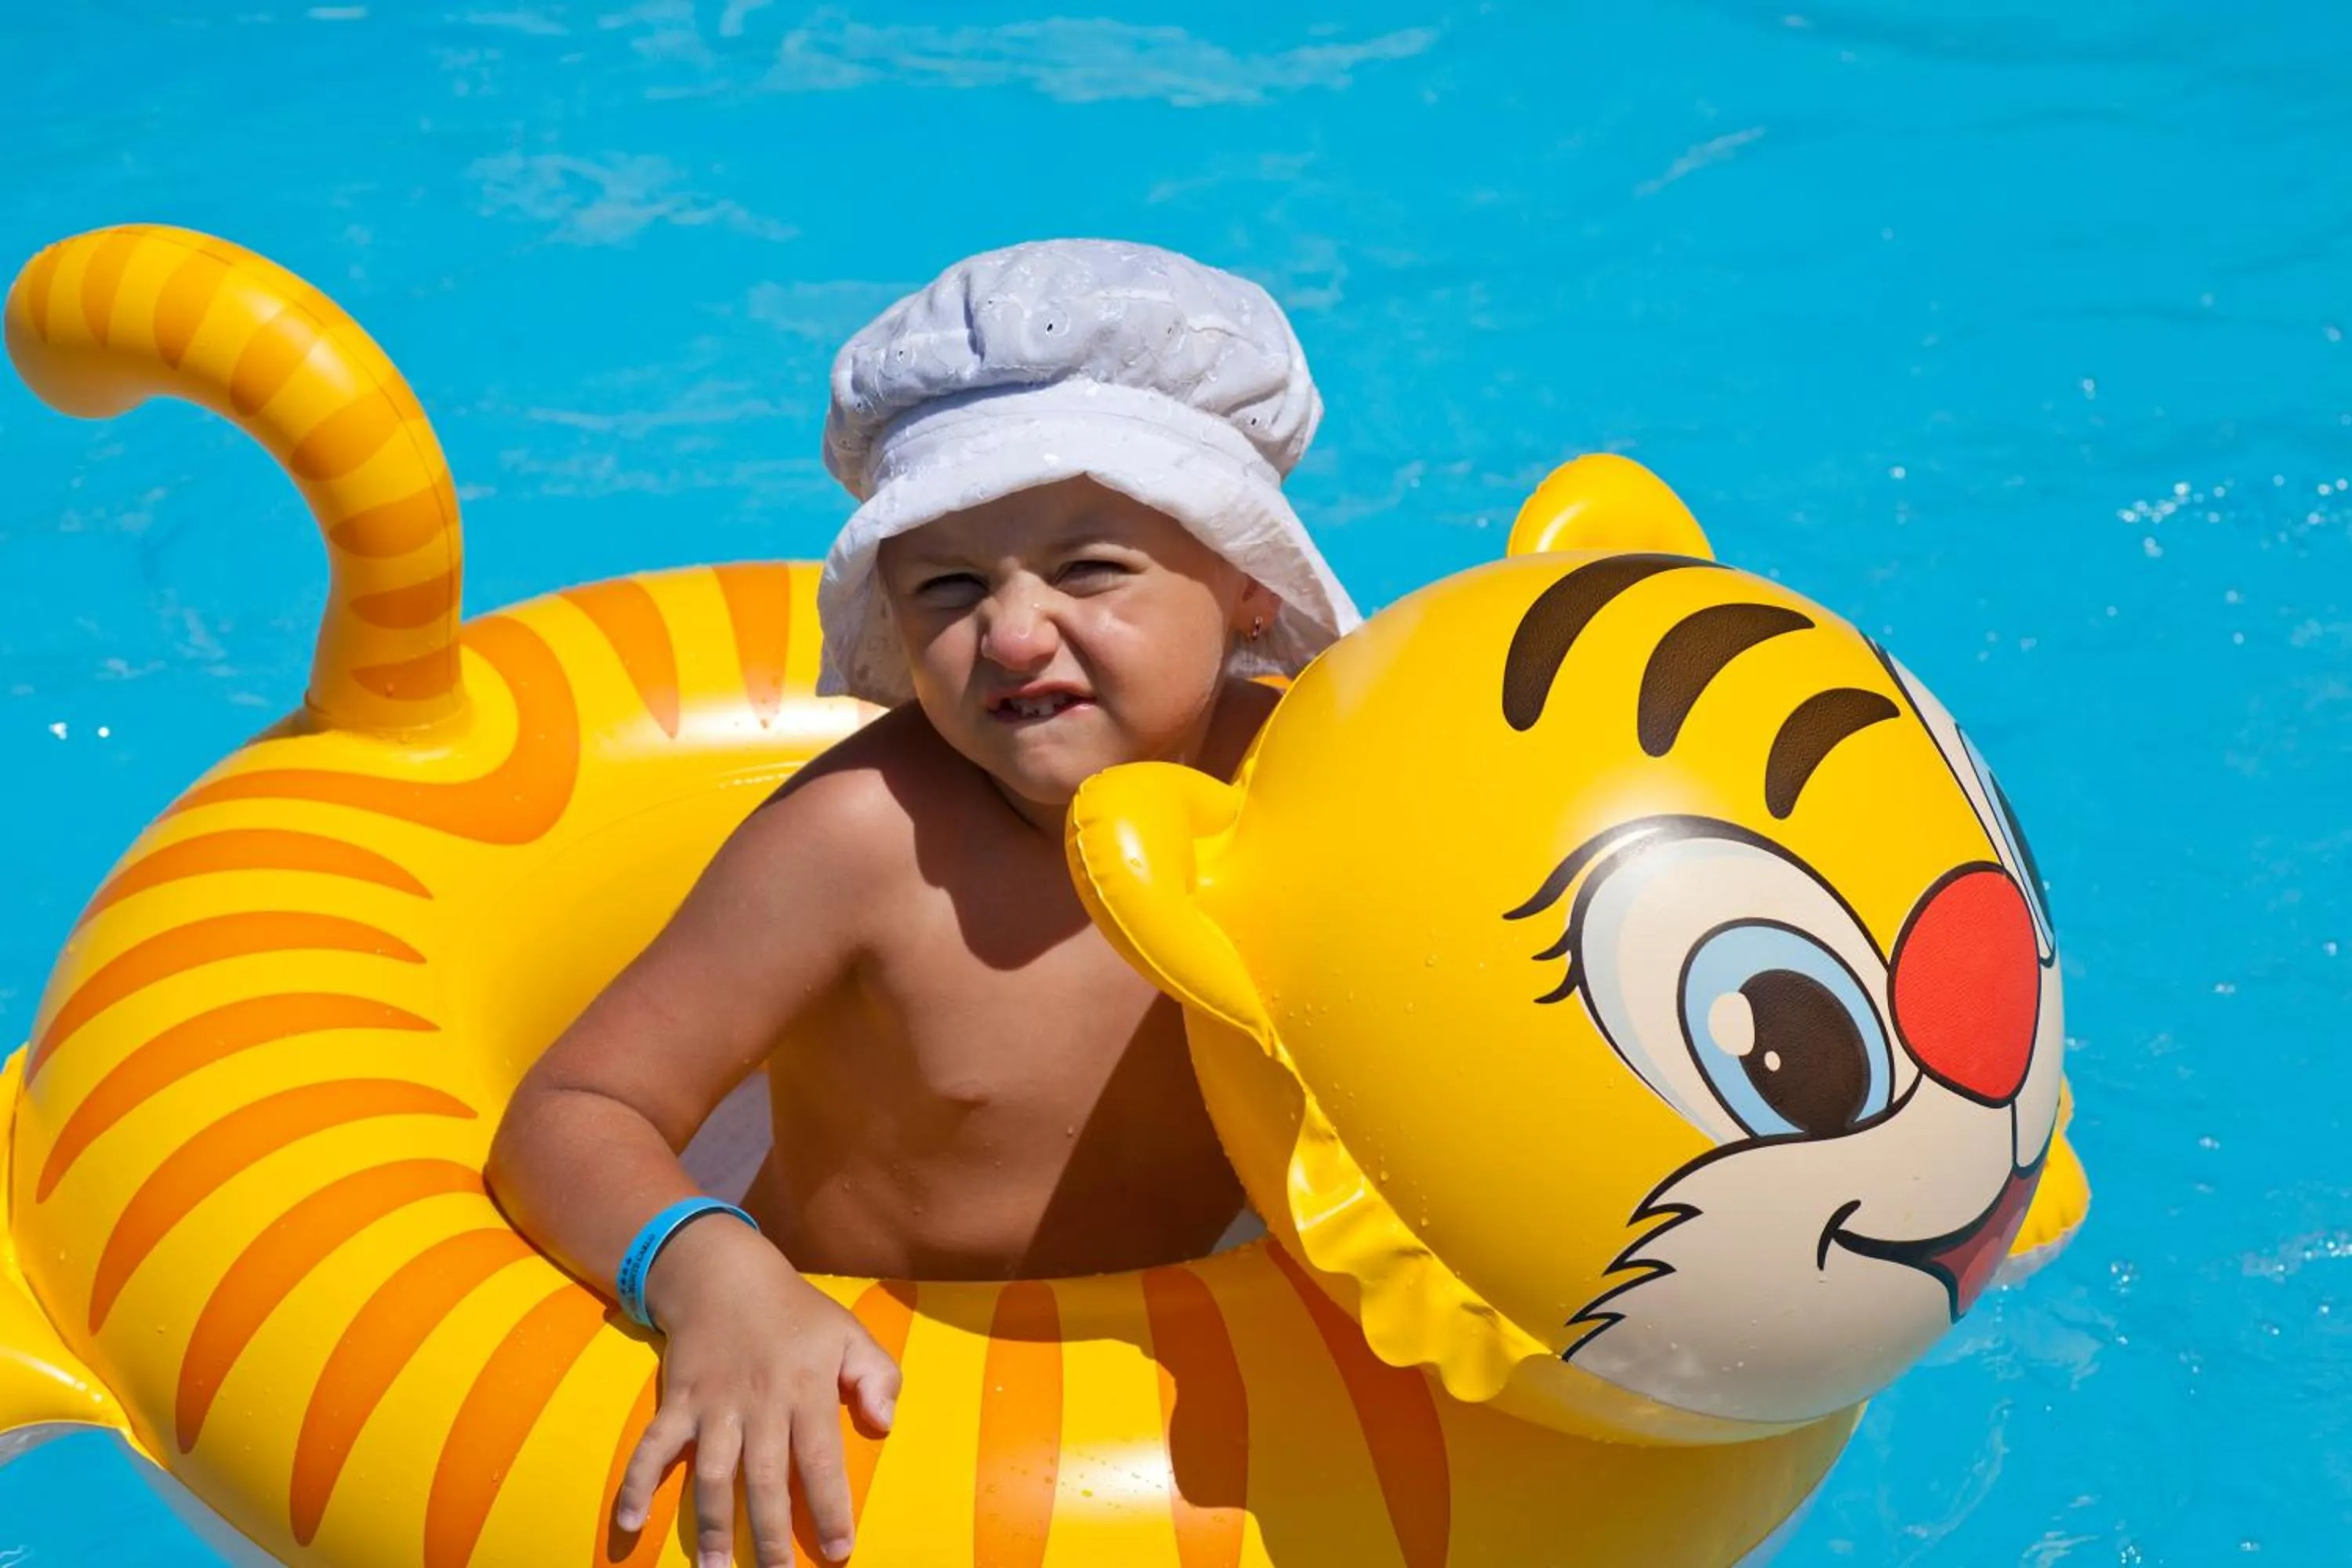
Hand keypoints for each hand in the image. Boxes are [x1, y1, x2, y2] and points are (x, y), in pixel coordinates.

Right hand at [615, 1219, 900, 1565]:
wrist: (726, 1274)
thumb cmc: (797, 1314)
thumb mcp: (850, 1333)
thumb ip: (877, 1376)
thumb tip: (885, 1424)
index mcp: (806, 1389)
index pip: (821, 1459)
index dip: (830, 1509)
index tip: (839, 1552)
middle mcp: (759, 1401)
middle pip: (765, 1478)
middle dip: (770, 1535)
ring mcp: (713, 1403)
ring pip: (712, 1473)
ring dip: (711, 1525)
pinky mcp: (677, 1401)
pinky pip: (653, 1446)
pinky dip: (636, 1482)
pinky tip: (628, 1523)